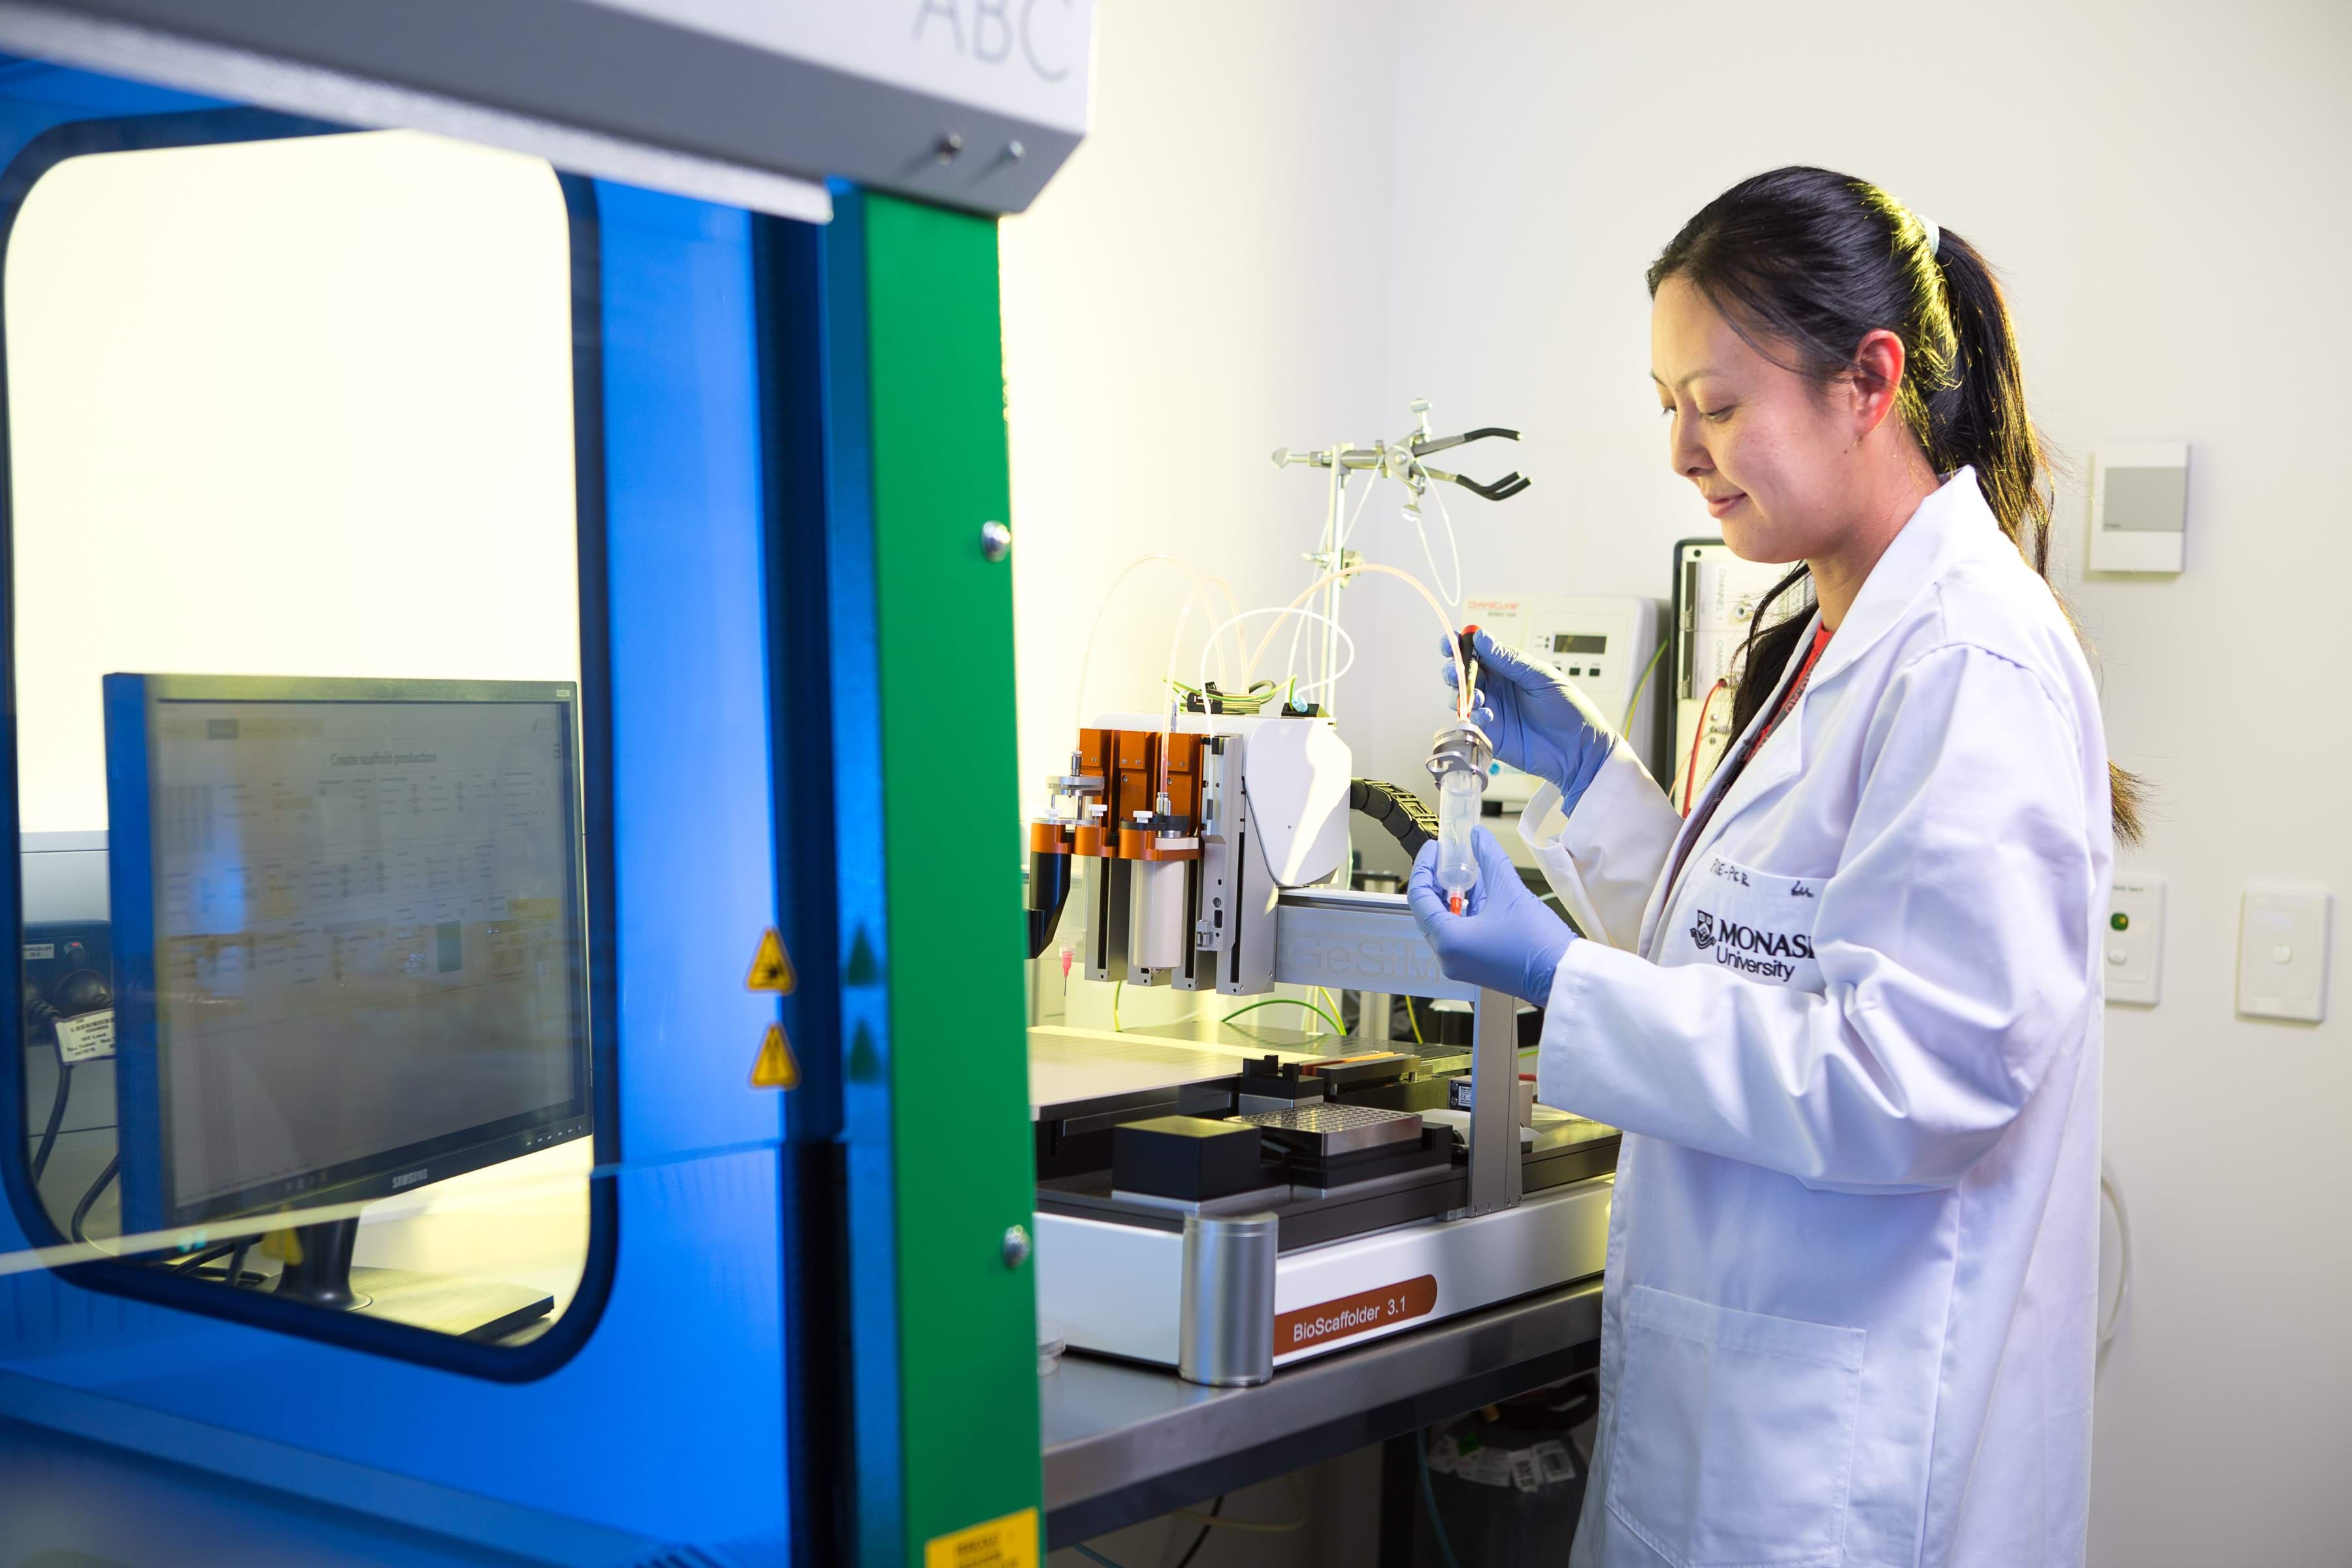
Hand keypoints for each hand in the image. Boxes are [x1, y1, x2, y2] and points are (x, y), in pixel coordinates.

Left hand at [1406, 828, 1575, 1006]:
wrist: (1562, 976)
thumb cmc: (1538, 943)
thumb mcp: (1509, 891)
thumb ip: (1488, 858)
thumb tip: (1478, 836)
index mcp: (1448, 941)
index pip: (1418, 897)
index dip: (1424, 866)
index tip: (1434, 848)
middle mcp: (1447, 956)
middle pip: (1429, 909)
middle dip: (1439, 879)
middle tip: (1450, 856)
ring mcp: (1459, 963)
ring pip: (1445, 920)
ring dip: (1455, 894)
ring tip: (1468, 868)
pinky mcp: (1473, 964)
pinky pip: (1459, 932)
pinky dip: (1466, 910)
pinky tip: (1481, 889)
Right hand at [1439, 629, 1615, 808]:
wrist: (1579, 749)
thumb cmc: (1569, 709)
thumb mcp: (1541, 677)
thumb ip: (1509, 660)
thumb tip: (1481, 638)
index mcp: (1509, 669)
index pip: (1478, 652)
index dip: (1460, 645)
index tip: (1449, 640)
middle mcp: (1497, 688)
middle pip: (1462, 674)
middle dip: (1453, 669)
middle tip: (1455, 671)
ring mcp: (1492, 711)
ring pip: (1460, 698)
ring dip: (1461, 694)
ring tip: (1477, 696)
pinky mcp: (1490, 734)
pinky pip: (1470, 723)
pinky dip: (1472, 716)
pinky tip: (1488, 715)